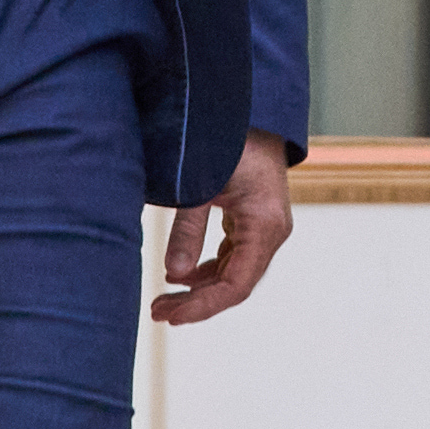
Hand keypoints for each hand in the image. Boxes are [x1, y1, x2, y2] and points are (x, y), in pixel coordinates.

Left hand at [157, 133, 294, 325]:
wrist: (252, 113)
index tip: (171, 315)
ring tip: (164, 300)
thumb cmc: (226, 141)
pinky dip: (207, 271)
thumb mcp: (200, 186)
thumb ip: (187, 230)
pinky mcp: (254, 222)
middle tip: (158, 312)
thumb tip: (173, 274)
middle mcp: (272, 232)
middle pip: (236, 284)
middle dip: (198, 302)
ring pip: (234, 274)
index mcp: (265, 226)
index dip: (203, 305)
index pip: (237, 284)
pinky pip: (232, 258)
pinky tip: (180, 276)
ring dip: (200, 289)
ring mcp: (265, 228)